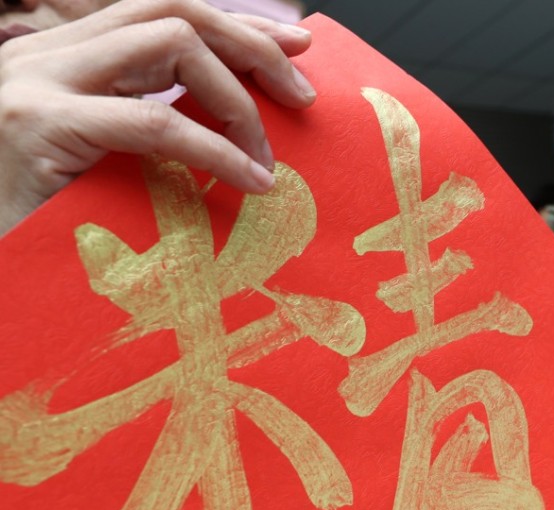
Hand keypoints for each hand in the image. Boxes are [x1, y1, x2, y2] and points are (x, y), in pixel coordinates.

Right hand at [0, 0, 316, 235]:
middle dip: (251, 46)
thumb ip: (154, 131)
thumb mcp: (109, 165)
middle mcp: (45, 54)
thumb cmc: (50, 230)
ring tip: (265, 159)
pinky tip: (250, 180)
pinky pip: (157, 123)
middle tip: (302, 96)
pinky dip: (216, 150)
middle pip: (172, 10)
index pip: (162, 12)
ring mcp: (38, 81)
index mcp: (63, 56)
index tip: (297, 43)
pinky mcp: (42, 124)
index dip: (236, 24)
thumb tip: (243, 130)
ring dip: (235, 100)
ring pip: (170, 43)